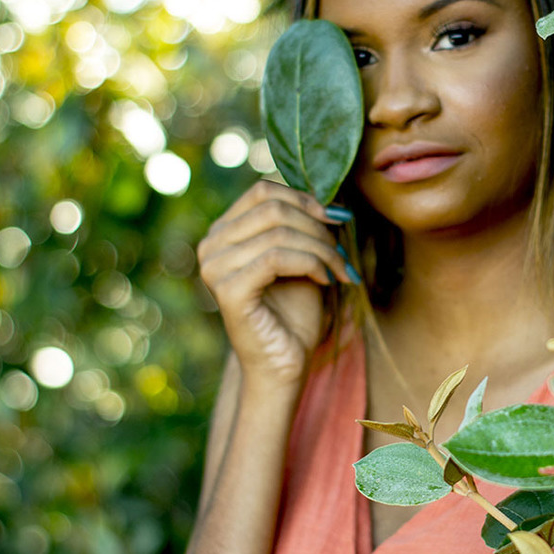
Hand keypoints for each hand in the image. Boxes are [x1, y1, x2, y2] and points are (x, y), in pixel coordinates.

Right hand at [197, 181, 351, 384]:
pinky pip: (276, 258)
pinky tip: (326, 281)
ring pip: (279, 232)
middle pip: (273, 208)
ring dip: (321, 249)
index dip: (305, 199)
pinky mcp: (227, 290)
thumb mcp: (303, 256)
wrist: (285, 363)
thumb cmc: (295, 312)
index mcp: (224, 231)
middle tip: (342, 251)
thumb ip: (306, 224)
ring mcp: (214, 267)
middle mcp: (211, 245)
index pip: (263, 191)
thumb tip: (331, 198)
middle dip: (317, 226)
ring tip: (341, 270)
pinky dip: (311, 264)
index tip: (338, 219)